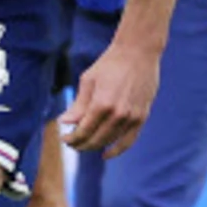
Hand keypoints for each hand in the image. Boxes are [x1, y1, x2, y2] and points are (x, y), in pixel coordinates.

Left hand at [64, 41, 160, 155]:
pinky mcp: (142, 117)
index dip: (72, 139)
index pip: (83, 132)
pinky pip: (129, 141)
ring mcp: (131, 117)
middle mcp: (118, 114)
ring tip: (86, 144)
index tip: (64, 139)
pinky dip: (117, 150)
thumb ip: (78, 105)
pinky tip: (106, 154)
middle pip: (96, 140)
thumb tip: (65, 122)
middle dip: (81, 144)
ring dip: (96, 146)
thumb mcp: (88, 80)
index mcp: (101, 104)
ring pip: (110, 142)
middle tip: (72, 143)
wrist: (139, 52)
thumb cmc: (110, 63)